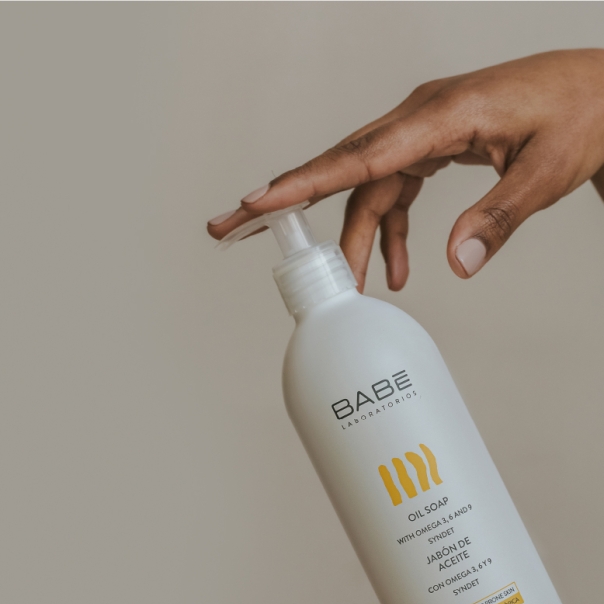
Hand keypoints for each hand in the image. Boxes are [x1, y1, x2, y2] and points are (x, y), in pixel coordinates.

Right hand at [208, 49, 603, 291]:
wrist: (601, 93)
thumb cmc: (581, 115)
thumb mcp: (548, 169)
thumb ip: (501, 216)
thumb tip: (456, 263)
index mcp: (441, 116)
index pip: (358, 155)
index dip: (304, 182)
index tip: (258, 202)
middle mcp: (420, 119)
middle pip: (342, 170)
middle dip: (287, 203)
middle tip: (231, 228)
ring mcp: (423, 132)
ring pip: (366, 188)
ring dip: (354, 239)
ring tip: (351, 289)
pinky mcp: (432, 146)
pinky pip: (394, 191)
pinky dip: (389, 231)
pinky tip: (395, 269)